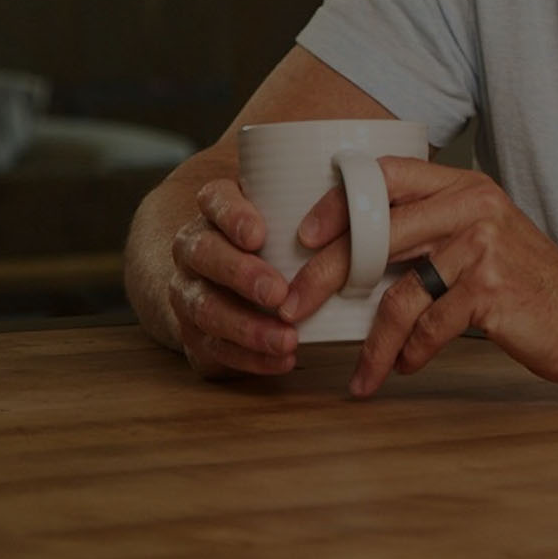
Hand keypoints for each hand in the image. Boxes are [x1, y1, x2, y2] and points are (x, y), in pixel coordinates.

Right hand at [166, 179, 297, 376]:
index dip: (231, 216)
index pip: (214, 200)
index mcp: (215, 212)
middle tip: (278, 293)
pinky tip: (283, 360)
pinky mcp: (196, 333)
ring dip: (247, 327)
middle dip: (240, 274)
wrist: (228, 285)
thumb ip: (314, 207)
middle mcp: (194, 249)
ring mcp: (189, 292)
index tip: (258, 235)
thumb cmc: (276, 244)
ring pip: (205, 308)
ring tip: (287, 339)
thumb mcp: (288, 218)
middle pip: (204, 255)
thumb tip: (368, 198)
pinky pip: (216, 348)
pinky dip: (250, 358)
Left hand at [285, 158, 557, 395]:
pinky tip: (404, 368)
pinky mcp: (492, 291)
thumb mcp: (484, 240)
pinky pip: (428, 327)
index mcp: (466, 187)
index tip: (304, 238)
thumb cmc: (532, 287)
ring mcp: (484, 247)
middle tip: (292, 308)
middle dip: (324, 276)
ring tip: (360, 369)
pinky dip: (410, 354)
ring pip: (398, 295)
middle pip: (375, 236)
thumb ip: (431, 234)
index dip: (337, 202)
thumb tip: (351, 254)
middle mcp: (474, 207)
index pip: (385, 176)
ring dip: (371, 342)